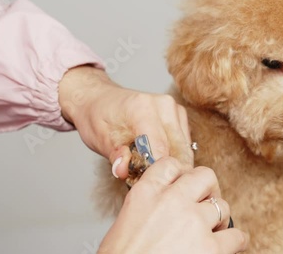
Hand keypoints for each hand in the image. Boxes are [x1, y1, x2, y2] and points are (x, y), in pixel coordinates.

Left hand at [58, 65, 192, 176]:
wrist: (100, 100)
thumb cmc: (98, 117)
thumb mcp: (99, 137)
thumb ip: (115, 155)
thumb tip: (123, 170)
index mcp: (143, 107)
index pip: (160, 147)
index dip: (155, 170)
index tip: (146, 184)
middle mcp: (164, 105)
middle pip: (177, 150)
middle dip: (166, 170)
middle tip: (152, 183)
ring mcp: (175, 109)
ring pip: (184, 149)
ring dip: (172, 164)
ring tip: (154, 172)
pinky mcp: (180, 116)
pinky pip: (184, 145)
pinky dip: (175, 157)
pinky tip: (159, 162)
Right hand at [98, 158, 248, 253]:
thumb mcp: (124, 223)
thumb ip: (148, 207)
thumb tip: (166, 208)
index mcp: (145, 193)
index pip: (171, 165)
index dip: (182, 173)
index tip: (185, 183)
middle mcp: (171, 201)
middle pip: (204, 176)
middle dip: (208, 189)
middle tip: (206, 203)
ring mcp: (194, 222)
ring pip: (222, 206)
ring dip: (219, 219)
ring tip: (212, 232)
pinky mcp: (211, 247)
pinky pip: (236, 236)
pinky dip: (235, 242)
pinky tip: (227, 247)